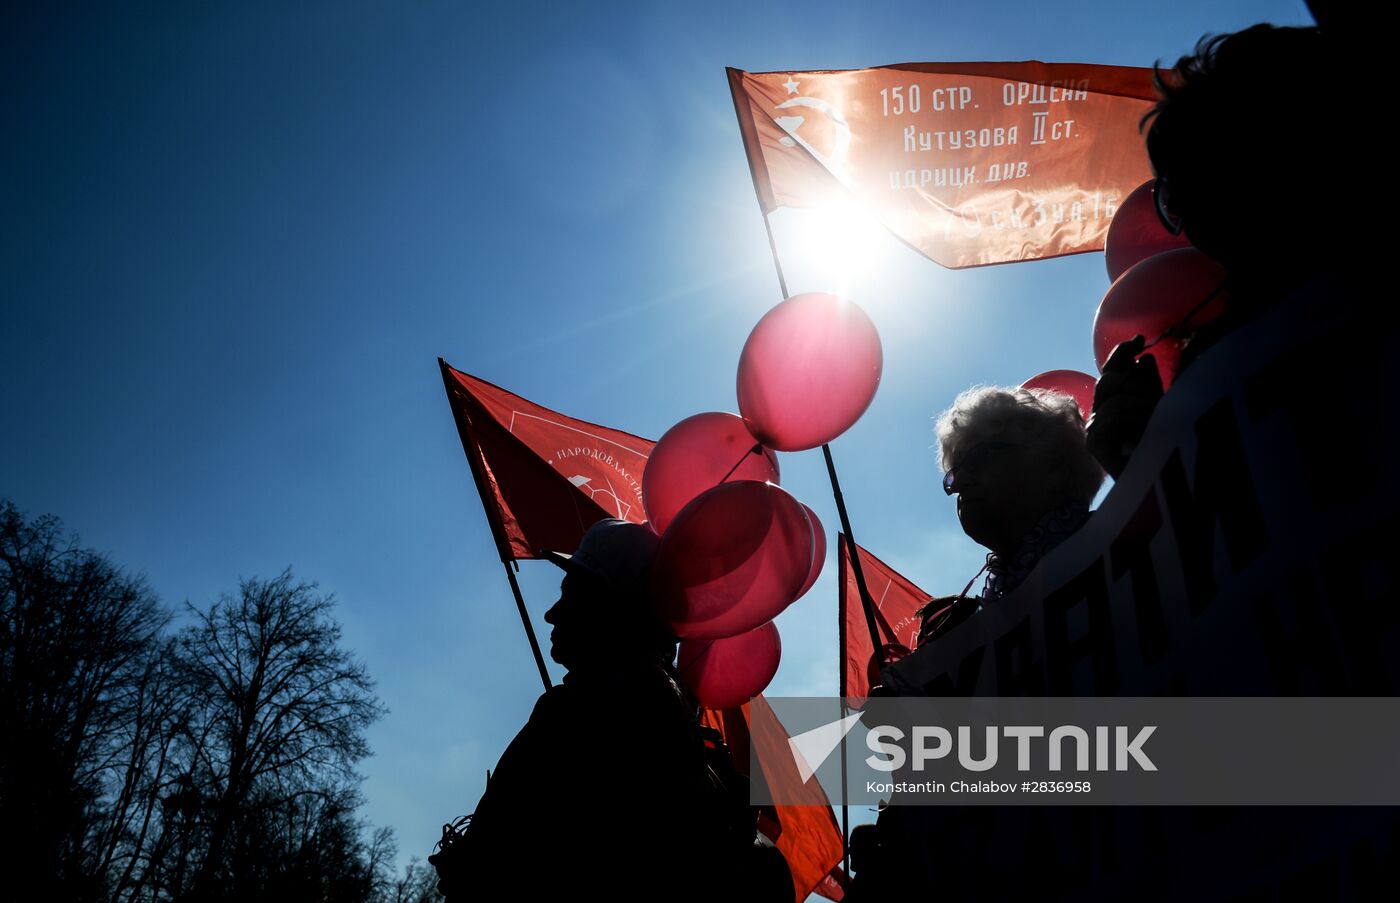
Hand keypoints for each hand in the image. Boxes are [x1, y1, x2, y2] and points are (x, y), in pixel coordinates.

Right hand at [1086, 336, 1163, 478]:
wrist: (1157, 483)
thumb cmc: (1162, 446)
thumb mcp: (1160, 406)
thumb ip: (1150, 383)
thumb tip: (1143, 358)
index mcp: (1114, 402)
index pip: (1112, 371)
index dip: (1122, 354)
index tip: (1140, 339)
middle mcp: (1100, 413)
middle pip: (1110, 381)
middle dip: (1138, 384)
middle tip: (1157, 397)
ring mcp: (1094, 429)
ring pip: (1112, 400)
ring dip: (1138, 404)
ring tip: (1155, 418)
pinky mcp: (1094, 445)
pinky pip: (1108, 419)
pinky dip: (1128, 420)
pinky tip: (1141, 429)